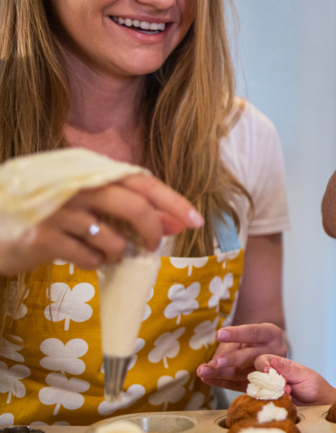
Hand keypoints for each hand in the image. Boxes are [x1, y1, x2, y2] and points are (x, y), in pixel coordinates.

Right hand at [0, 174, 201, 275]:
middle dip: (152, 230)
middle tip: (153, 245)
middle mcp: (74, 184)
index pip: (141, 180)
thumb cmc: (46, 212)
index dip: (172, 201)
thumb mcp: (85, 201)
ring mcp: (57, 210)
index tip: (196, 220)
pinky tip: (82, 257)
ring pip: (113, 238)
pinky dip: (94, 263)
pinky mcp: (43, 238)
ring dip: (117, 252)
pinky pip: (89, 257)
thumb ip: (124, 207)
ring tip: (105, 252)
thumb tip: (172, 224)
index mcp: (87, 169)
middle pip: (133, 206)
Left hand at [197, 323, 288, 390]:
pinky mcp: (263, 385)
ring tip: (202, 372)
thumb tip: (214, 364)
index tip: (218, 335)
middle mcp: (277, 352)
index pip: (254, 333)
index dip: (237, 334)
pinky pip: (241, 385)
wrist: (267, 350)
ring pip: (245, 374)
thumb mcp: (244, 336)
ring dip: (221, 373)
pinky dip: (222, 382)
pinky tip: (208, 379)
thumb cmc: (252, 340)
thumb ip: (231, 346)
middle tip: (215, 362)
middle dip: (232, 359)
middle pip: (253, 356)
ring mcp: (272, 371)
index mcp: (272, 334)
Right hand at [252, 354, 335, 406]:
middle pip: (258, 375)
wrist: (320, 403)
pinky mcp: (274, 400)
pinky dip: (276, 400)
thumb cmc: (314, 385)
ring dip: (274, 391)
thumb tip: (272, 360)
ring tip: (289, 392)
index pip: (263, 360)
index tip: (267, 371)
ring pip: (262, 389)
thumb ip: (287, 369)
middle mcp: (275, 376)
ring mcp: (273, 389)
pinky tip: (288, 399)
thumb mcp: (303, 375)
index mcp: (281, 365)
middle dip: (269, 381)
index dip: (262, 364)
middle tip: (285, 384)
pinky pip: (267, 400)